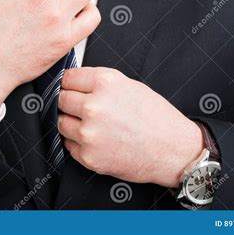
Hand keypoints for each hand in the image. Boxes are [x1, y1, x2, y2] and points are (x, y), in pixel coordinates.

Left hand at [58, 67, 203, 187]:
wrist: (172, 150)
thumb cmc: (156, 117)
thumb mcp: (129, 85)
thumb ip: (99, 83)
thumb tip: (72, 83)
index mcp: (105, 83)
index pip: (66, 78)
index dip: (68, 84)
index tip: (69, 88)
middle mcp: (94, 106)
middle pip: (60, 99)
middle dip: (68, 103)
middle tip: (81, 108)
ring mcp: (89, 133)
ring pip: (61, 123)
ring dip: (71, 123)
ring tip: (92, 125)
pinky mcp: (88, 156)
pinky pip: (69, 144)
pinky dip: (78, 143)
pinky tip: (98, 140)